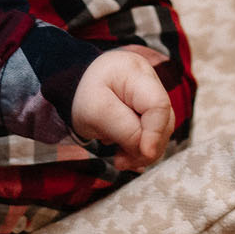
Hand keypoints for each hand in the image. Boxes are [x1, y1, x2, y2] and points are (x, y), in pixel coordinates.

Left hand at [72, 47, 171, 169]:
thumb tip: (149, 153)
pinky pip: (152, 133)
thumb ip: (126, 132)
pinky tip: (125, 156)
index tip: (145, 153)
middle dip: (145, 147)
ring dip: (141, 151)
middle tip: (122, 162)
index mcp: (133, 71)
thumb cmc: (81, 95)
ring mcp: (151, 95)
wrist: (72, 90)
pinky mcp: (149, 110)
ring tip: (120, 161)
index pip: (157, 104)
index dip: (155, 133)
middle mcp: (149, 80)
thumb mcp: (96, 113)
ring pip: (160, 130)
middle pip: (162, 120)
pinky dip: (139, 148)